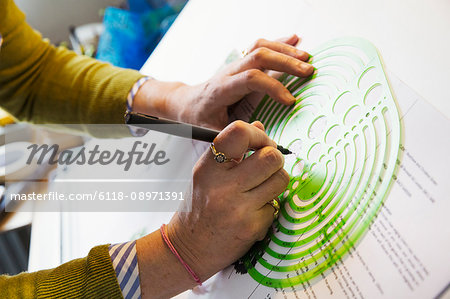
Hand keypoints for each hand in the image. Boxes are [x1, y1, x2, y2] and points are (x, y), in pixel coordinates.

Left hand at [133, 35, 312, 129]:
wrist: (186, 103)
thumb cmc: (199, 119)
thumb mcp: (213, 132)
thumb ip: (236, 136)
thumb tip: (262, 142)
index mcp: (222, 89)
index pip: (251, 79)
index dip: (273, 88)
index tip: (290, 101)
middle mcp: (229, 72)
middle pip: (258, 56)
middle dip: (286, 62)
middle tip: (308, 71)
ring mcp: (235, 65)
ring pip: (260, 47)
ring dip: (285, 50)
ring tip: (307, 58)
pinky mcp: (240, 64)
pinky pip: (259, 47)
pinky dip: (279, 43)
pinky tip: (295, 40)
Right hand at [167, 120, 289, 280]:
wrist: (188, 248)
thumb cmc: (199, 207)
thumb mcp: (207, 173)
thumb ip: (232, 150)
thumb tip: (260, 126)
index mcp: (208, 168)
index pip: (239, 133)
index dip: (259, 135)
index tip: (261, 142)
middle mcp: (222, 186)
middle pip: (270, 156)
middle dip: (275, 157)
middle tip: (268, 165)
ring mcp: (238, 208)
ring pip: (281, 179)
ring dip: (276, 180)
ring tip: (262, 187)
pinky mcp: (252, 227)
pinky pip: (276, 205)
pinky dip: (269, 206)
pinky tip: (253, 211)